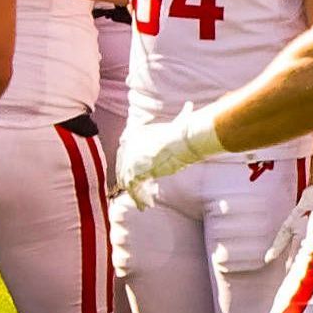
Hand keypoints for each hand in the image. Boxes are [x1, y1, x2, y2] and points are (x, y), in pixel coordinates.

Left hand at [111, 108, 230, 197]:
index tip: (137, 174)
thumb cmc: (182, 130)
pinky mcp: (133, 173)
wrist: (178, 140)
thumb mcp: (179, 120)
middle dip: (129, 179)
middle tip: (138, 190)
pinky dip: (139, 199)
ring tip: (143, 202)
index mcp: (135, 133)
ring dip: (134, 192)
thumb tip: (190, 105)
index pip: (126, 151)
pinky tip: (145, 206)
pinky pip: (132, 189)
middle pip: (123, 166)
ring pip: (126, 179)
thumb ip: (183, 114)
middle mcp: (128, 146)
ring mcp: (129, 160)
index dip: (130, 164)